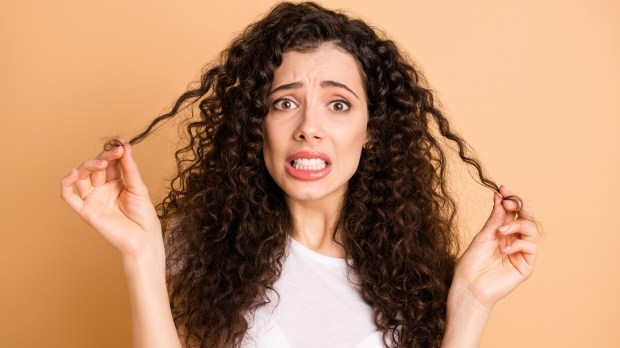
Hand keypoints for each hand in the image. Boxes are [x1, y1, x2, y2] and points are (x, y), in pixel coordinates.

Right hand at [60, 140, 162, 260]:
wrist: (143, 238)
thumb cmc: (143, 215)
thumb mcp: (138, 186)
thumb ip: (129, 167)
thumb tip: (125, 145)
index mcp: (116, 183)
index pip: (109, 162)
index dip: (113, 151)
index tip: (121, 141)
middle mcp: (102, 189)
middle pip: (95, 167)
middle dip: (104, 157)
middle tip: (115, 151)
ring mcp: (93, 199)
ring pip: (81, 177)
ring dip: (88, 166)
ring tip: (102, 162)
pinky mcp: (85, 211)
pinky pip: (69, 196)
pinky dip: (67, 183)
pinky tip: (74, 173)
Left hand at [451, 186, 537, 308]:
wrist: (469, 286)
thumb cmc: (471, 263)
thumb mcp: (483, 236)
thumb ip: (495, 219)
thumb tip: (500, 197)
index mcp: (501, 231)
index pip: (511, 211)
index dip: (509, 199)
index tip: (502, 188)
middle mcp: (513, 239)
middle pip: (525, 217)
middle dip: (518, 207)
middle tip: (507, 202)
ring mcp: (520, 252)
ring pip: (531, 229)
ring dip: (518, 224)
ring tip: (502, 230)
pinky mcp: (525, 265)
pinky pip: (530, 247)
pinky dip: (519, 244)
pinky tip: (505, 248)